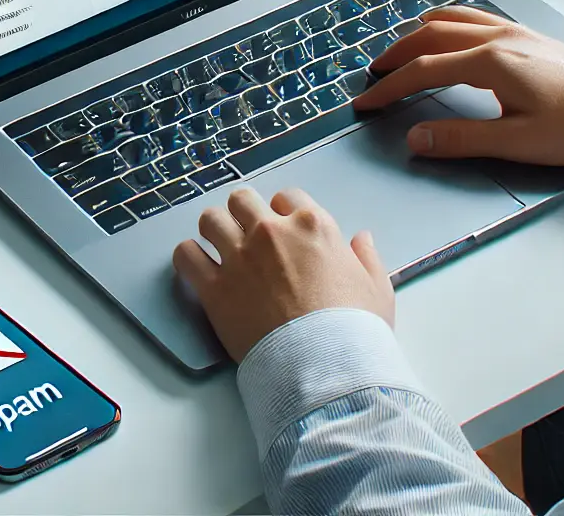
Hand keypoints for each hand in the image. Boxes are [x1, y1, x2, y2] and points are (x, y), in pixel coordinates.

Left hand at [172, 187, 392, 362]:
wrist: (325, 366)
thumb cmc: (356, 329)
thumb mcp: (377, 289)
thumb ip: (367, 257)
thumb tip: (361, 238)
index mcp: (313, 226)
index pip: (287, 196)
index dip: (283, 212)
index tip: (282, 229)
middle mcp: (271, 232)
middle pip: (242, 200)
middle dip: (243, 213)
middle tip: (245, 234)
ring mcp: (240, 258)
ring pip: (210, 219)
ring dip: (213, 230)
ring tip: (218, 246)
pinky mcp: (214, 288)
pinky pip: (186, 255)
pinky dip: (188, 257)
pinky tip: (196, 265)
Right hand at [351, 6, 563, 164]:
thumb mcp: (518, 142)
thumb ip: (462, 140)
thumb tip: (415, 139)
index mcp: (490, 63)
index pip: (424, 71)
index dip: (389, 87)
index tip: (365, 103)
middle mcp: (499, 39)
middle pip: (431, 36)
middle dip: (396, 54)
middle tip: (373, 73)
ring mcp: (516, 33)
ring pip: (454, 19)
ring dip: (421, 31)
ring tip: (403, 45)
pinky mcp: (531, 36)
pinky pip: (477, 17)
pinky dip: (451, 20)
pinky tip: (454, 31)